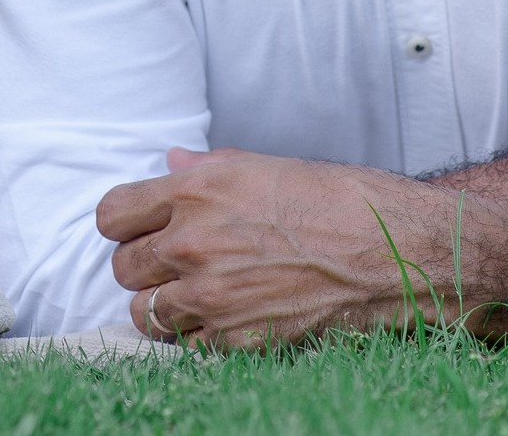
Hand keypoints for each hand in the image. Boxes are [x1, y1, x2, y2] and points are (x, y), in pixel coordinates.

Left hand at [99, 148, 453, 349]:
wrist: (394, 252)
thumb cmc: (339, 200)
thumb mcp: (266, 167)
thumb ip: (206, 169)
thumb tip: (169, 161)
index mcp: (197, 190)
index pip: (112, 213)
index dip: (125, 223)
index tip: (140, 227)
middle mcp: (194, 241)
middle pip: (123, 266)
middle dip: (143, 265)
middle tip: (174, 262)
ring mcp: (212, 294)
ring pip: (144, 312)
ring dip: (162, 304)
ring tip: (194, 294)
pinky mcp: (235, 338)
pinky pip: (183, 346)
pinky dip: (193, 336)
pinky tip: (220, 318)